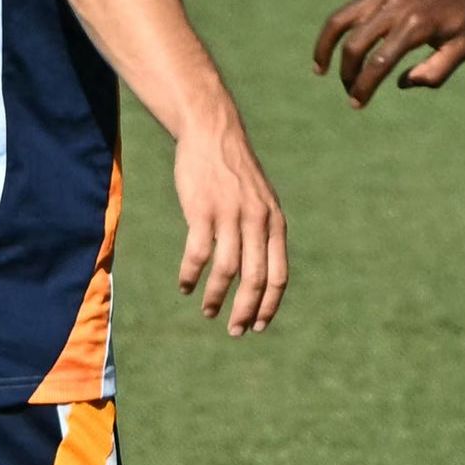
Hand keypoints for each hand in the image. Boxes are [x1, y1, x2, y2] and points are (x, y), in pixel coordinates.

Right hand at [169, 117, 288, 333]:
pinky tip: (185, 286)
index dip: (269, 305)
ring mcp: (230, 216)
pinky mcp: (202, 211)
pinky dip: (191, 275)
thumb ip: (263, 233)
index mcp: (275, 223)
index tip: (258, 325)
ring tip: (208, 311)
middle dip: (246, 311)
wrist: (212, 133)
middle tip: (235, 331)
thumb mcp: (260, 201)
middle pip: (256, 279)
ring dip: (217, 297)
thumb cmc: (234, 172)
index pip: (279, 275)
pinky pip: (198, 254)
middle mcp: (257, 222)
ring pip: (227, 271)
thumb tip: (259, 275)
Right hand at [314, 0, 464, 104]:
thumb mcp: (464, 47)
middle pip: (356, 45)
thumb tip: (402, 83)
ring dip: (328, 50)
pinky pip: (348, 10)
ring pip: (342, 23)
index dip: (364, 86)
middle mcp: (396, 8)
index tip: (357, 103)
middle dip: (348, 74)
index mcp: (418, 25)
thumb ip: (436, 71)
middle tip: (352, 93)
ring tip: (320, 70)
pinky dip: (334, 30)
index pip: (380, 61)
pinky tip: (330, 47)